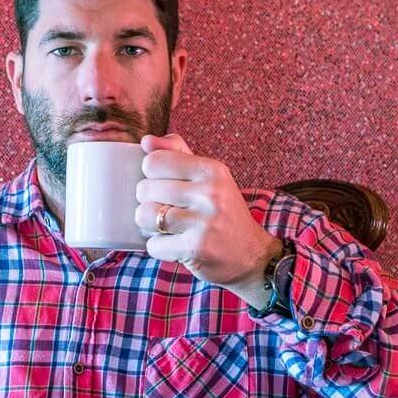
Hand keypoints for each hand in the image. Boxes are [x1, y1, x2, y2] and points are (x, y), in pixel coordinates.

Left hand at [135, 133, 281, 302]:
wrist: (253, 256)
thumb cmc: (223, 213)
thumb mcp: (209, 177)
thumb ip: (178, 153)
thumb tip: (146, 141)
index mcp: (211, 170)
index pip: (154, 161)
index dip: (151, 175)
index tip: (165, 185)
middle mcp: (209, 193)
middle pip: (145, 189)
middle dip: (149, 201)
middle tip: (168, 210)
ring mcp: (203, 222)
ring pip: (144, 215)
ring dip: (148, 225)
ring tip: (166, 227)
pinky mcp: (195, 248)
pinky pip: (153, 245)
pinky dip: (159, 248)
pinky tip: (176, 245)